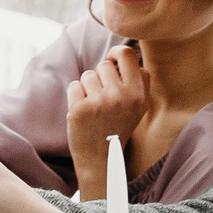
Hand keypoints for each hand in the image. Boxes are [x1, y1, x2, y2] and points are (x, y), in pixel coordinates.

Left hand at [65, 44, 150, 195]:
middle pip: (104, 64)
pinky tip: (83, 113)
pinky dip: (75, 96)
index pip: (127, 54)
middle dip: (101, 77)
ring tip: (95, 108)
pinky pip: (74, 85)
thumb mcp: (138, 106)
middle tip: (103, 100)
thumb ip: (137, 79)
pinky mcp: (80, 109)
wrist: (100, 159)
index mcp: (138, 94)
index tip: (112, 61)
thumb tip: (120, 53)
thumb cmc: (118, 126)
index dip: (116, 54)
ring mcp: (100, 103)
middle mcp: (121, 97)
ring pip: (88, 75)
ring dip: (88, 88)